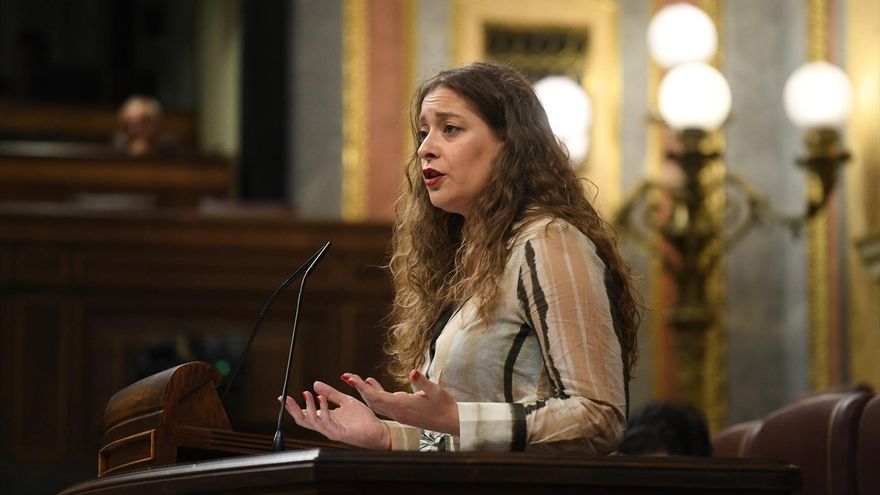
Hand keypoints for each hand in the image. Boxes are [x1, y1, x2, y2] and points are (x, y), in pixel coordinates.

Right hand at [279, 380, 390, 449]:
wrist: (377, 430)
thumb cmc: (363, 419)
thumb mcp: (345, 401)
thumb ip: (331, 393)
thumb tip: (315, 384)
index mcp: (326, 419)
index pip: (305, 414)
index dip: (293, 407)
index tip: (283, 397)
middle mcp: (326, 426)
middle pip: (303, 420)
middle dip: (293, 410)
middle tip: (286, 398)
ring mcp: (331, 431)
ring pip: (313, 421)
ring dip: (308, 407)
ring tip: (307, 393)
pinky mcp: (339, 433)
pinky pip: (327, 422)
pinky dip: (322, 410)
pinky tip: (321, 399)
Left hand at [342, 370, 459, 435]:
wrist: (451, 422)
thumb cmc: (444, 406)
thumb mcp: (435, 391)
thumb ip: (422, 382)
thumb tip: (413, 372)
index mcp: (402, 406)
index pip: (377, 397)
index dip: (362, 388)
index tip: (351, 379)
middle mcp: (397, 412)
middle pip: (372, 400)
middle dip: (358, 388)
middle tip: (346, 376)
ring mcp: (399, 414)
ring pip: (376, 403)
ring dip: (365, 392)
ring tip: (356, 380)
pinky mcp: (402, 413)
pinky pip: (384, 404)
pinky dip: (375, 395)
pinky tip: (374, 385)